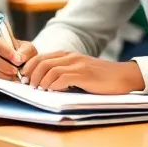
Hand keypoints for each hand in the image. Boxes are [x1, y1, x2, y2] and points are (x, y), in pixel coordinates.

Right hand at [0, 35, 38, 80]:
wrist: (26, 65)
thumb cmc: (25, 54)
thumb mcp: (29, 50)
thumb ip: (25, 52)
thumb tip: (19, 59)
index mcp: (0, 42)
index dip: (6, 52)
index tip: (17, 60)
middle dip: (3, 65)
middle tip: (16, 71)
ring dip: (4, 75)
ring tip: (16, 77)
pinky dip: (3, 80)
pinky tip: (13, 80)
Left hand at [22, 52, 144, 93]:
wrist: (122, 76)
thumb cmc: (101, 78)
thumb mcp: (79, 71)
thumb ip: (64, 73)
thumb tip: (44, 84)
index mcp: (68, 55)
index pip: (40, 57)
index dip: (29, 68)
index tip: (24, 80)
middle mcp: (71, 57)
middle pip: (42, 62)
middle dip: (31, 75)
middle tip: (29, 87)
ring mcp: (77, 65)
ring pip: (50, 69)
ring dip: (40, 81)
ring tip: (39, 91)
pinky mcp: (84, 74)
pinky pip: (62, 77)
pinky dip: (54, 85)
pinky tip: (52, 91)